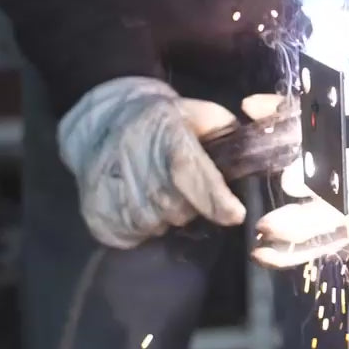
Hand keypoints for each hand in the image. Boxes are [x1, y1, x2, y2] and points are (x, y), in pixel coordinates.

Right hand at [57, 77, 246, 248]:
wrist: (102, 119)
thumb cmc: (160, 118)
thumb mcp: (196, 112)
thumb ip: (226, 132)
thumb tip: (251, 155)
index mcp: (163, 133)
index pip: (189, 172)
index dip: (214, 199)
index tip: (235, 214)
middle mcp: (134, 162)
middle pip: (178, 208)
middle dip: (191, 206)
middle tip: (183, 188)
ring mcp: (111, 189)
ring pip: (156, 225)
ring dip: (165, 216)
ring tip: (159, 192)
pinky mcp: (96, 212)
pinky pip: (131, 235)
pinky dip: (141, 227)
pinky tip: (139, 203)